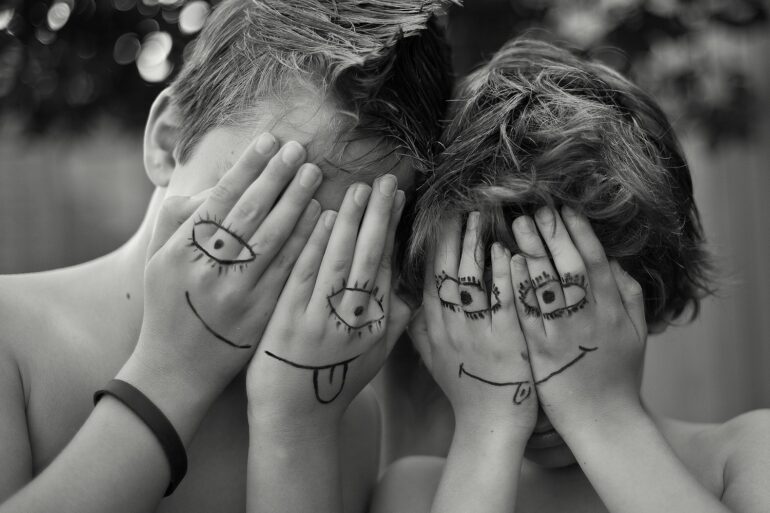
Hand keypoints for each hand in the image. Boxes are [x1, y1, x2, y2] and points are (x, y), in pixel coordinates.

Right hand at [124, 134, 323, 418]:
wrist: (178, 368)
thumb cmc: (170, 303)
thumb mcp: (159, 258)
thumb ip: (182, 217)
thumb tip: (221, 182)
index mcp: (179, 252)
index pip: (220, 199)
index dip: (248, 167)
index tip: (269, 141)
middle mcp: (208, 270)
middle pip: (250, 213)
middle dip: (278, 177)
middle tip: (300, 150)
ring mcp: (237, 294)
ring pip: (274, 239)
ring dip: (297, 203)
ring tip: (315, 175)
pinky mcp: (261, 314)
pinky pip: (289, 270)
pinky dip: (306, 241)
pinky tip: (322, 218)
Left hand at [246, 175, 411, 427]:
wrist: (296, 416)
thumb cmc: (336, 381)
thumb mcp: (375, 355)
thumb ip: (395, 319)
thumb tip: (413, 287)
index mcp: (377, 325)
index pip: (386, 266)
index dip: (391, 230)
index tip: (397, 198)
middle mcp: (354, 321)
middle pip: (369, 259)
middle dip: (378, 217)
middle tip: (384, 181)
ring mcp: (322, 321)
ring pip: (340, 262)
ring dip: (349, 223)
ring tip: (357, 189)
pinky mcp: (290, 323)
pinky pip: (306, 276)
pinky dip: (315, 246)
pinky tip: (320, 218)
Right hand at [411, 212, 537, 438]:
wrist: (489, 424)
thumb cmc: (464, 389)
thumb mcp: (432, 358)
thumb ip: (419, 327)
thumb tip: (408, 297)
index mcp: (433, 327)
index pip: (428, 276)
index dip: (432, 244)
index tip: (436, 216)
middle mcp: (450, 326)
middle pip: (445, 271)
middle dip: (451, 234)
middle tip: (458, 204)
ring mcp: (477, 333)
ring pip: (471, 280)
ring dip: (475, 244)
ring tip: (482, 214)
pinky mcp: (506, 342)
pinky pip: (502, 302)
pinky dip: (504, 275)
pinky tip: (507, 251)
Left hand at [510, 206, 646, 436]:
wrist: (602, 418)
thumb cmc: (618, 373)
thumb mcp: (636, 332)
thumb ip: (628, 293)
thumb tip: (613, 259)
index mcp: (614, 311)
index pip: (596, 261)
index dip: (580, 232)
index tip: (565, 208)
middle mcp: (590, 318)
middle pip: (571, 266)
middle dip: (554, 233)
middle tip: (537, 207)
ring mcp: (563, 334)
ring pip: (547, 285)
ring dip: (532, 250)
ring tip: (517, 224)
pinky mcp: (540, 351)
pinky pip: (527, 312)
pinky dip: (518, 285)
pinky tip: (507, 262)